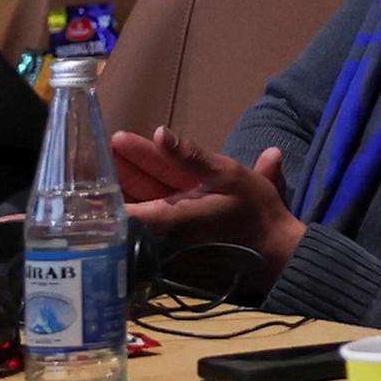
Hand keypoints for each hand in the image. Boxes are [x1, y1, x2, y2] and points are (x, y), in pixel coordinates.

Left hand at [109, 128, 302, 276]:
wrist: (271, 246)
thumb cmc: (252, 210)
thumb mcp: (227, 175)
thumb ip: (190, 156)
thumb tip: (160, 133)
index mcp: (171, 214)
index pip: (127, 200)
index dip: (115, 175)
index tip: (109, 150)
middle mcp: (163, 226)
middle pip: (136, 193)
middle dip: (123, 167)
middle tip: (111, 142)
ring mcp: (169, 231)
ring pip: (142, 200)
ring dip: (129, 178)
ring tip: (116, 154)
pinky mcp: (177, 233)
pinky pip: (152, 210)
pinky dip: (141, 193)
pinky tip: (133, 178)